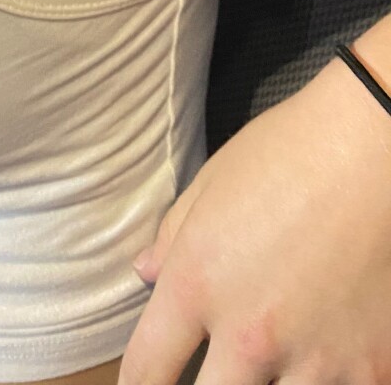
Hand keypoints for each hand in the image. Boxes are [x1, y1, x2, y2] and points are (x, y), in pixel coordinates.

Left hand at [120, 55, 390, 384]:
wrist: (376, 146)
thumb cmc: (291, 151)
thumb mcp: (213, 184)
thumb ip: (172, 237)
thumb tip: (146, 272)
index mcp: (198, 285)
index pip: (148, 370)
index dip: (140, 384)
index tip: (145, 384)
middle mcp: (251, 333)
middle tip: (219, 367)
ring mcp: (315, 359)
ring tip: (280, 354)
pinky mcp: (373, 369)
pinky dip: (332, 380)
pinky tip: (331, 352)